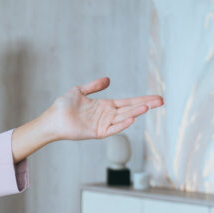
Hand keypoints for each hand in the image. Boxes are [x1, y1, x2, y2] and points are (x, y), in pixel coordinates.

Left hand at [45, 77, 163, 140]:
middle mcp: (107, 116)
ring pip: (123, 118)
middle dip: (145, 105)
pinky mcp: (97, 132)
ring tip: (148, 107)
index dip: (142, 100)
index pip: (128, 102)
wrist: (52, 118)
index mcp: (105, 106)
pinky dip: (122, 125)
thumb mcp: (79, 91)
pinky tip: (132, 119)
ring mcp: (103, 125)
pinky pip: (112, 129)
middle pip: (130, 109)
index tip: (157, 98)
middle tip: (161, 101)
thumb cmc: (63, 106)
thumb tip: (108, 79)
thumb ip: (94, 86)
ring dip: (135, 113)